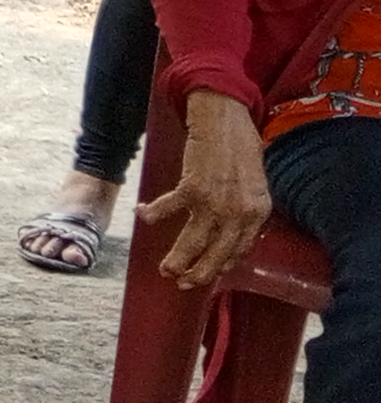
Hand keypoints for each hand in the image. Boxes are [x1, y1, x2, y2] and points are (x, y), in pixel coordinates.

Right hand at [140, 96, 277, 289]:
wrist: (226, 118)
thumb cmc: (241, 146)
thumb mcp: (256, 182)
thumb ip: (248, 207)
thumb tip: (233, 228)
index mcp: (258, 211)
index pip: (241, 249)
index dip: (223, 265)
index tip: (210, 274)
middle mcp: (239, 212)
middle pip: (218, 253)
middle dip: (200, 273)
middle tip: (185, 284)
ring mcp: (215, 202)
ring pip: (194, 241)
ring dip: (178, 258)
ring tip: (165, 270)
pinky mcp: (192, 188)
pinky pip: (170, 208)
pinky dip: (154, 214)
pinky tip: (144, 216)